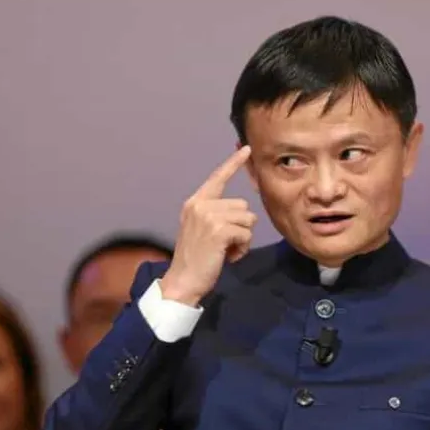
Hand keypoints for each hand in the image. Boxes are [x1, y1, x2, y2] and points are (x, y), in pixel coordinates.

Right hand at [161, 146, 254, 305]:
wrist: (182, 281)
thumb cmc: (195, 260)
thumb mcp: (202, 230)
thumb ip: (217, 215)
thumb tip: (245, 212)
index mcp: (195, 202)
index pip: (217, 178)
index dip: (233, 163)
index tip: (246, 149)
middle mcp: (200, 205)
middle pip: (243, 206)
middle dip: (241, 227)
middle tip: (224, 244)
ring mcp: (208, 216)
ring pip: (247, 220)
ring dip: (243, 238)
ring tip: (225, 251)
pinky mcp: (218, 230)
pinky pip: (246, 234)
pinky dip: (242, 248)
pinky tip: (227, 257)